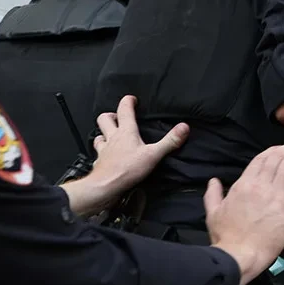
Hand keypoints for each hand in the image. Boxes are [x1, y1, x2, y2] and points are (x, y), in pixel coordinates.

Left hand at [62, 96, 188, 214]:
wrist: (107, 185)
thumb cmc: (128, 168)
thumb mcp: (154, 154)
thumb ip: (169, 141)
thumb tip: (184, 127)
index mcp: (126, 132)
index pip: (124, 110)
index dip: (128, 101)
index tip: (132, 99)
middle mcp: (112, 137)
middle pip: (105, 119)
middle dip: (111, 115)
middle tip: (118, 116)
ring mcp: (104, 149)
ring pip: (99, 135)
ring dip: (104, 133)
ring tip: (110, 135)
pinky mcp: (100, 161)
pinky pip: (98, 153)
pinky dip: (102, 151)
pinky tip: (106, 155)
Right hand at [205, 143, 283, 284]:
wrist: (240, 254)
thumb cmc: (226, 236)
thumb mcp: (213, 212)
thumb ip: (213, 194)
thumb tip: (214, 181)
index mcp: (242, 185)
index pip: (258, 161)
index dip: (270, 152)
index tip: (277, 148)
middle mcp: (260, 187)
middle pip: (275, 161)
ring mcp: (276, 196)